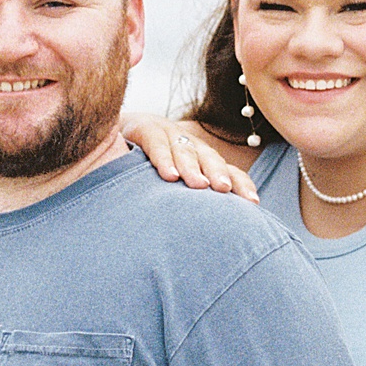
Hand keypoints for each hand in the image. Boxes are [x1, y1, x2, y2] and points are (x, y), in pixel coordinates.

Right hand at [120, 115, 258, 201]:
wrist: (113, 135)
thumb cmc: (149, 169)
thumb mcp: (173, 185)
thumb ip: (192, 204)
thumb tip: (212, 237)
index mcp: (203, 159)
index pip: (229, 170)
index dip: (241, 184)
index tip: (252, 203)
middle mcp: (191, 145)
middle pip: (210, 158)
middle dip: (218, 173)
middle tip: (224, 189)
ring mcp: (169, 133)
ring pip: (185, 150)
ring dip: (192, 167)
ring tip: (199, 185)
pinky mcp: (145, 128)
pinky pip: (156, 144)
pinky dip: (163, 158)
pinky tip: (168, 174)